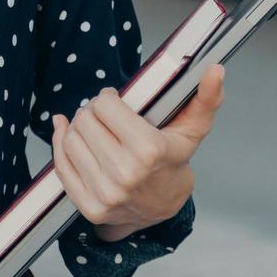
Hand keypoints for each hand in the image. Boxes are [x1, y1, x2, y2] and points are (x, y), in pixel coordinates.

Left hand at [51, 62, 224, 240]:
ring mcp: (105, 194)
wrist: (162, 207)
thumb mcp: (191, 129)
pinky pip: (61, 165)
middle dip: (91, 111)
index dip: (107, 98)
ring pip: (71, 140)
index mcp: (149, 150)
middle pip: (85, 121)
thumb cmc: (173, 161)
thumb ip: (206, 98)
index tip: (114, 101)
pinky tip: (68, 133)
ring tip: (92, 127)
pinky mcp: (89, 207)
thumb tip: (216, 69)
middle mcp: (125, 174)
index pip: (105, 106)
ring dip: (76, 127)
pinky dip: (60, 144)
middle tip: (102, 115)